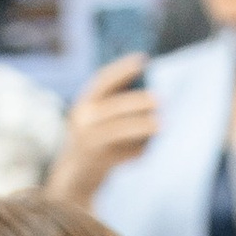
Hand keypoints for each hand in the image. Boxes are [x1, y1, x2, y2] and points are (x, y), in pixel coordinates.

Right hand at [45, 54, 157, 208]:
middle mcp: (82, 119)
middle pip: (113, 106)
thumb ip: (118, 105)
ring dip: (141, 126)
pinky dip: (137, 151)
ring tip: (161, 124)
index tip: (143, 60)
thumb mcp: (98, 118)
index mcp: (84, 102)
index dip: (123, 69)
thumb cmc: (95, 140)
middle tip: (160, 99)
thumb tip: (150, 93)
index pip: (103, 80)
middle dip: (138, 101)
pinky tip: (145, 150)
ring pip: (118, 130)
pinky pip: (121, 153)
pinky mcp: (96, 161)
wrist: (73, 176)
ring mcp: (88, 141)